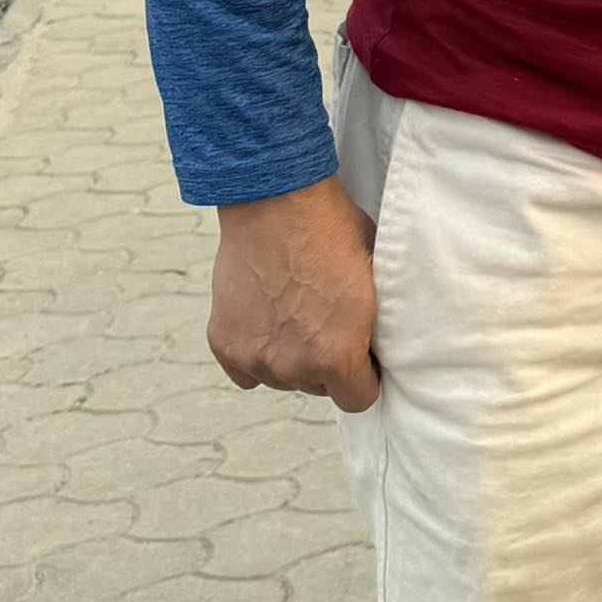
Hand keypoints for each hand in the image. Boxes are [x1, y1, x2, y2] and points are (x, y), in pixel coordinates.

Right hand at [209, 177, 379, 410]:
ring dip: (289, 356)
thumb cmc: (333, 232)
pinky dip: (256, 350)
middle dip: (326, 362)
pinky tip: (266, 320)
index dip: (364, 376)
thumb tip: (377, 346)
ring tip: (295, 312)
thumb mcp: (376, 281)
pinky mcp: (224, 343)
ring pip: (281, 377)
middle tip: (326, 322)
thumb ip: (371, 327)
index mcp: (336, 357)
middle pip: (317, 387)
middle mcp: (292, 366)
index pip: (357, 399)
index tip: (363, 357)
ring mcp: (254, 356)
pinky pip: (246, 370)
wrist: (277, 202)